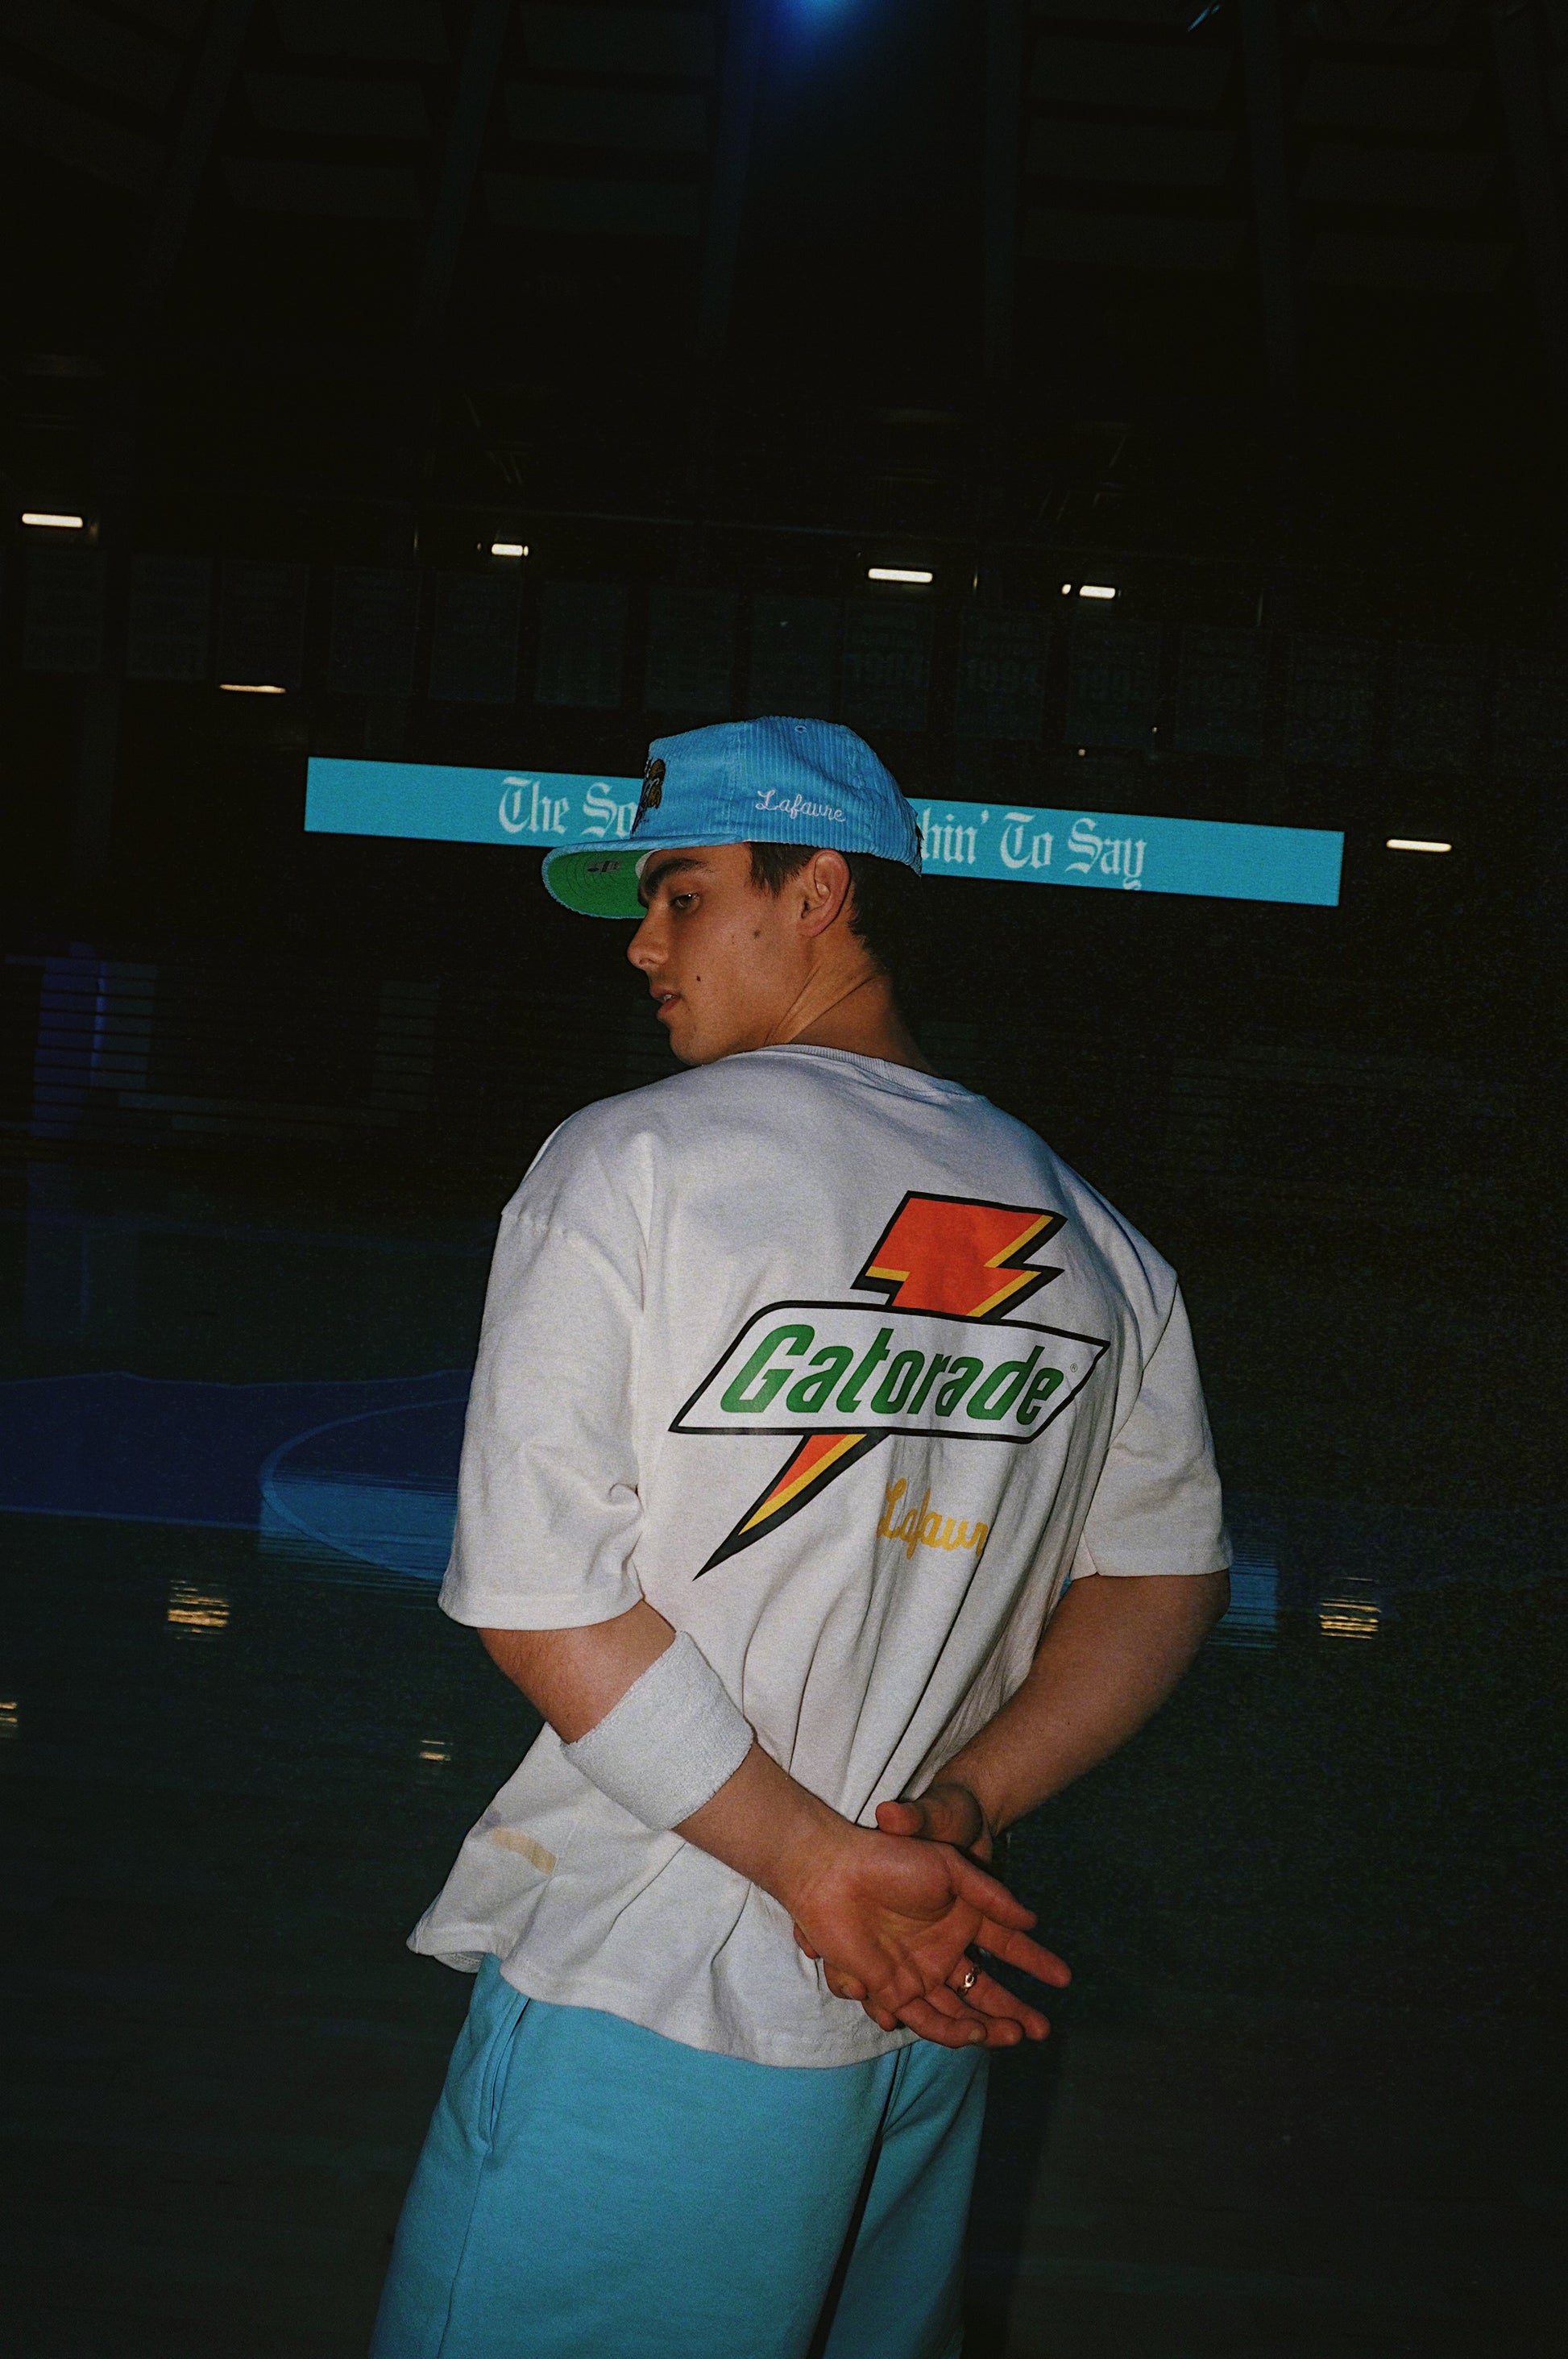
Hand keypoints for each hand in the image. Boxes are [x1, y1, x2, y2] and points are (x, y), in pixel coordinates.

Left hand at [868, 1781, 1065, 2046]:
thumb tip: (1033, 1919)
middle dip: (1014, 2010)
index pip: (1007, 1946)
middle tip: (1041, 2028)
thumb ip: (991, 1895)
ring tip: (1016, 2035)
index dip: (1035, 1963)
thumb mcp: (952, 1867)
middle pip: (986, 1989)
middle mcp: (943, 1950)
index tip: (1063, 1978)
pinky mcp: (893, 1989)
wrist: (836, 1870)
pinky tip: (977, 2032)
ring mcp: (919, 1972)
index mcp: (960, 1918)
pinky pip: (927, 2018)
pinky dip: (953, 2030)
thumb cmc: (891, 1859)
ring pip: (961, 2011)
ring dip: (989, 2026)